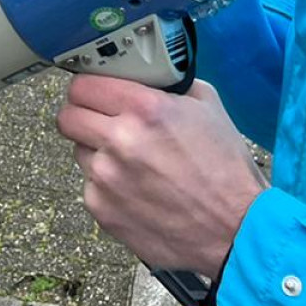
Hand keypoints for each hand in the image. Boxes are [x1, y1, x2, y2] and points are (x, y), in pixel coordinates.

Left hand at [56, 77, 266, 274]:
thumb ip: (168, 85)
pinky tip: (138, 190)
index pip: (82, 86)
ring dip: (98, 153)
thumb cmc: (227, 170)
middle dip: (83, 116)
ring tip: (133, 163)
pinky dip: (107, 186)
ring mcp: (106, 178)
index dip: (89, 88)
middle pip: (67, 117)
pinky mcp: (102, 209)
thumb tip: (144, 74)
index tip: (95, 93)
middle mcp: (119, 141)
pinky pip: (90, 186)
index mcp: (145, 109)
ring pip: (79, 152)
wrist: (238, 231)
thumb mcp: (208, 108)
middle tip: (101, 122)